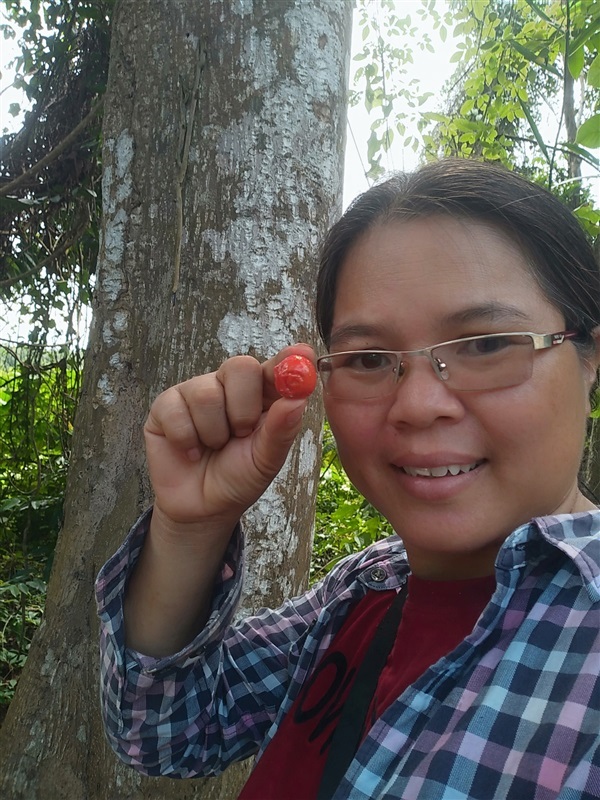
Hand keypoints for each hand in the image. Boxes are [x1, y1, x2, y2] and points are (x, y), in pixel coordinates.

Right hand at [143, 344, 316, 529]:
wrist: (201, 508)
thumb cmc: (238, 478)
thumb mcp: (266, 461)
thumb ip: (282, 430)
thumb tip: (298, 399)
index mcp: (262, 396)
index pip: (278, 367)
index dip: (289, 360)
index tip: (302, 354)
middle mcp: (230, 387)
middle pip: (241, 366)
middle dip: (244, 406)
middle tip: (241, 434)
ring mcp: (196, 392)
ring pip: (206, 393)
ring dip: (213, 431)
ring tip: (213, 447)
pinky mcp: (166, 405)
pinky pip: (176, 410)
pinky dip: (186, 438)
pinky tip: (189, 451)